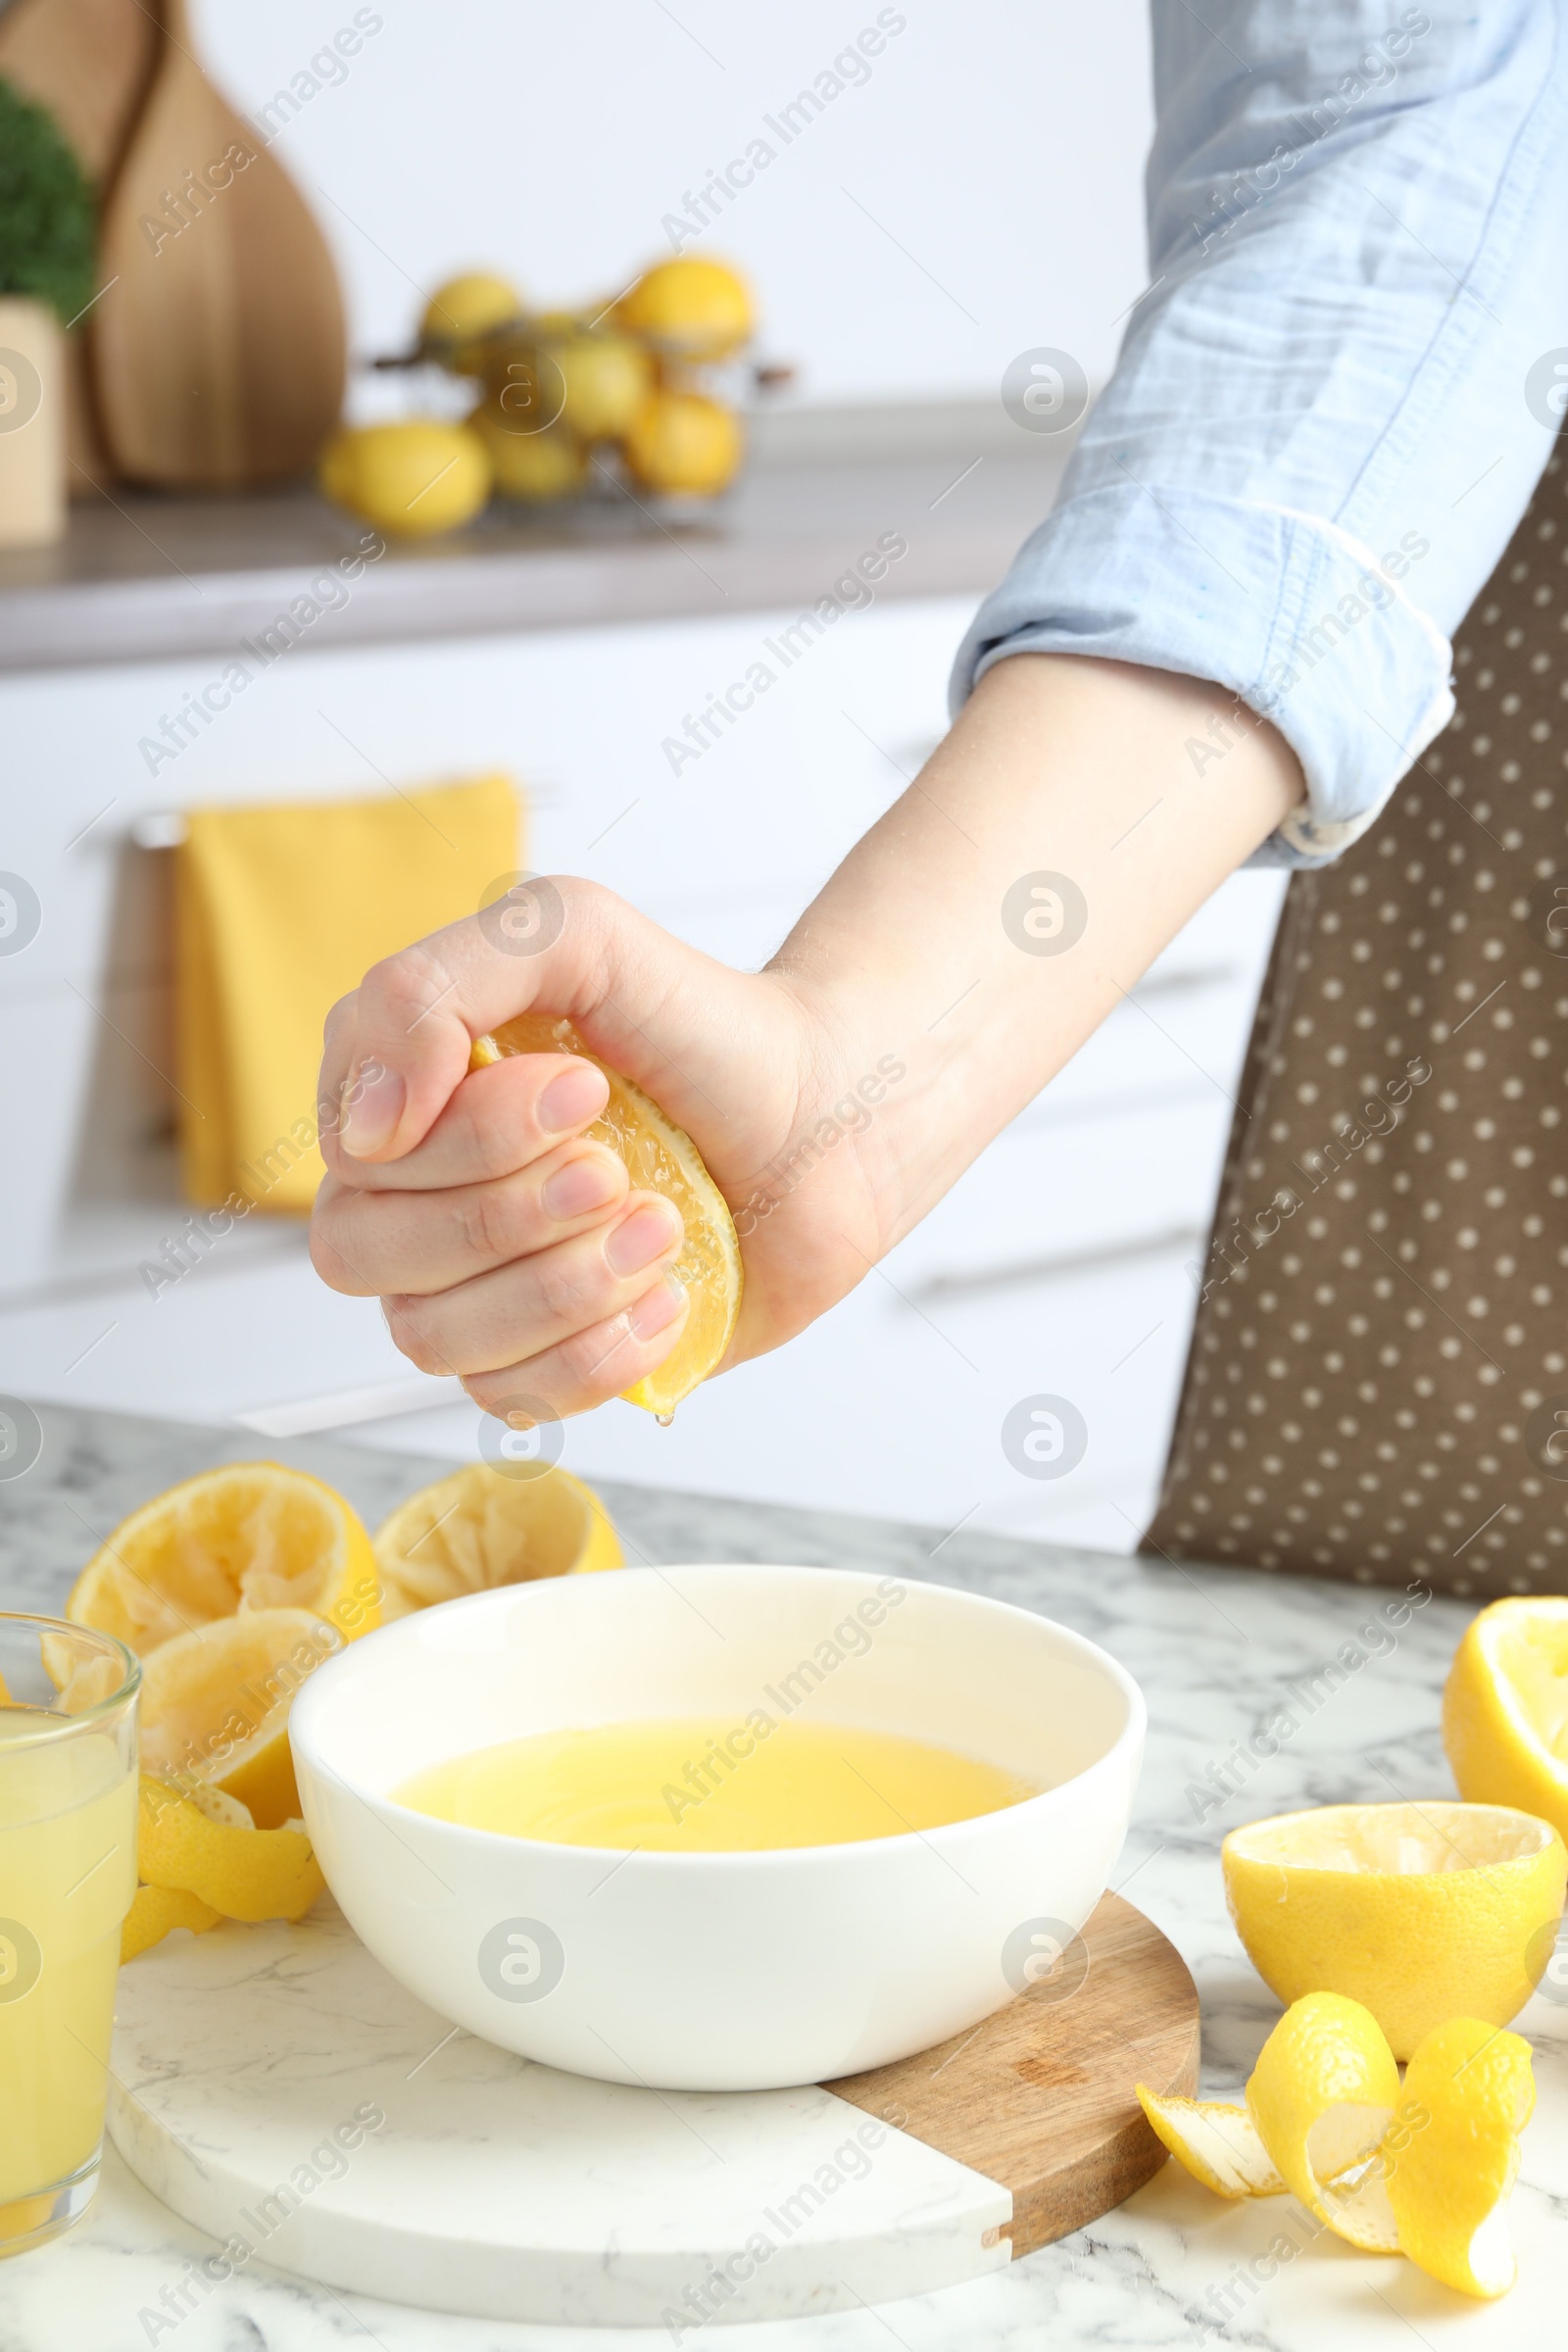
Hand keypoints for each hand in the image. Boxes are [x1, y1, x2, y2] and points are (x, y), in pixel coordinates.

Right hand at [309, 880, 884, 1418]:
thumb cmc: (698, 1024)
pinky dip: (598, 1352)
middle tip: (620, 1165)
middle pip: (365, 1252)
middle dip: (514, 1213)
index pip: (353, 1150)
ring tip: (662, 1222)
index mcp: (400, 1095)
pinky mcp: (539, 1361)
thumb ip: (437, 983)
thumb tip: (367, 1123)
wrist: (823, 1115)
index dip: (466, 1138)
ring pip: (433, 1337)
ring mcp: (469, 1287)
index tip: (584, 1087)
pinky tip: (664, 1294)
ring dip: (565, 1283)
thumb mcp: (576, 933)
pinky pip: (509, 1399)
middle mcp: (412, 1196)